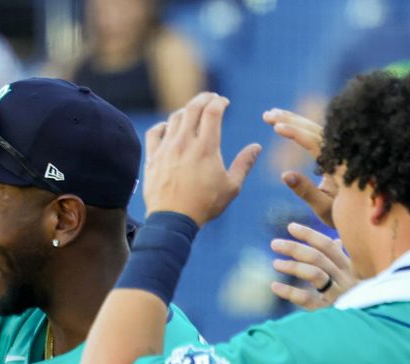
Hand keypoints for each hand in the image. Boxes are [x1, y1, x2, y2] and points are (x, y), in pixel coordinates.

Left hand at [143, 93, 262, 226]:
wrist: (173, 220)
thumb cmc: (205, 205)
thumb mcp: (231, 187)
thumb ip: (244, 164)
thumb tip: (256, 147)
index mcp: (206, 147)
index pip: (212, 112)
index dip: (219, 102)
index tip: (224, 102)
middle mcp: (185, 143)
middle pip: (193, 108)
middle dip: (204, 98)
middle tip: (211, 98)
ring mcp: (167, 149)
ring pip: (174, 118)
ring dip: (186, 111)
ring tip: (193, 113)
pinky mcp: (153, 158)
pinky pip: (154, 133)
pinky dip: (163, 126)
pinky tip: (169, 128)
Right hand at [264, 108, 337, 226]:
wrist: (369, 217)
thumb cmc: (346, 217)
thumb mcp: (324, 208)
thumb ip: (305, 191)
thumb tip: (284, 174)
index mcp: (340, 165)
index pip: (316, 142)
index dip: (296, 133)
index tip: (277, 127)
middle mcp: (342, 153)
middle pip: (315, 128)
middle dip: (290, 120)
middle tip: (267, 115)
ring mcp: (340, 151)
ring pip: (316, 128)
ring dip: (293, 120)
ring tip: (271, 115)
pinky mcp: (337, 152)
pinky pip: (318, 134)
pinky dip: (301, 126)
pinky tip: (287, 122)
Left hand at [269, 222, 356, 309]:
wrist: (369, 328)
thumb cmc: (361, 300)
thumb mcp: (354, 278)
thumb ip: (342, 260)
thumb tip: (337, 240)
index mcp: (349, 269)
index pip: (328, 246)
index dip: (309, 235)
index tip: (290, 227)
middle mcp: (345, 279)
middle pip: (318, 257)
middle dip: (295, 248)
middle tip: (275, 244)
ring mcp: (339, 295)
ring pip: (314, 274)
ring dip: (293, 266)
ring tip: (275, 263)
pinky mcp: (330, 312)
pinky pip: (307, 300)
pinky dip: (289, 292)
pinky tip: (275, 286)